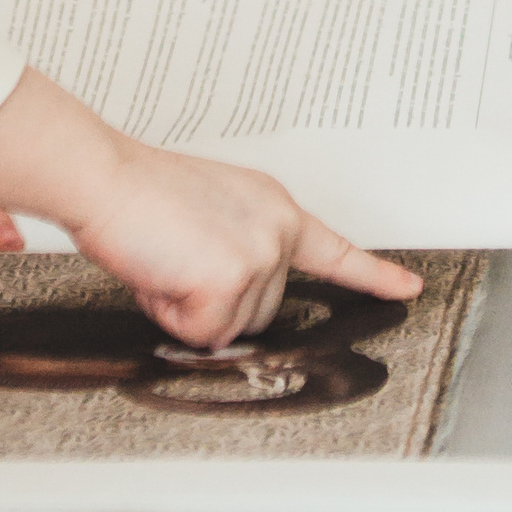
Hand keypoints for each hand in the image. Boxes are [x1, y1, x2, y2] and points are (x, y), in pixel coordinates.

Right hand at [0, 70, 420, 349]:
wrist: (103, 177)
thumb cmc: (136, 195)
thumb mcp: (205, 216)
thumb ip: (233, 255)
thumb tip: (229, 308)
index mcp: (272, 207)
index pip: (334, 249)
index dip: (372, 275)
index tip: (407, 289)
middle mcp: (276, 228)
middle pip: (261, 313)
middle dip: (212, 303)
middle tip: (174, 259)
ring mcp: (260, 255)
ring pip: (229, 330)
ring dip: (189, 309)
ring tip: (163, 259)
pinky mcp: (232, 279)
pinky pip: (202, 334)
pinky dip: (172, 315)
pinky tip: (160, 272)